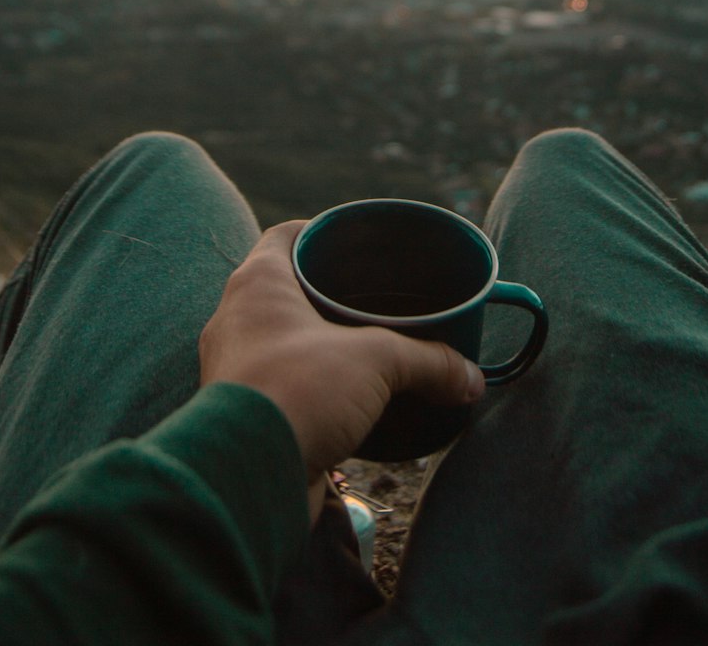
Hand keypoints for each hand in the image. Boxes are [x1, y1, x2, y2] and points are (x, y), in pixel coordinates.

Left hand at [198, 221, 484, 522]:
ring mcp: (236, 368)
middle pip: (286, 289)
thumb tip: (471, 378)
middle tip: (372, 297)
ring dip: (319, 344)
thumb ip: (428, 361)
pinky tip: (345, 401)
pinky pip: (282, 386)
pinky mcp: (243, 415)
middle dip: (327, 293)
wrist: (248, 476)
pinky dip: (312, 388)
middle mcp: (238, 319)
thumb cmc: (298, 392)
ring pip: (283, 340)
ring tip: (365, 350)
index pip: (286, 235)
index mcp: (258, 284)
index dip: (321, 231)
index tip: (354, 240)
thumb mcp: (376, 361)